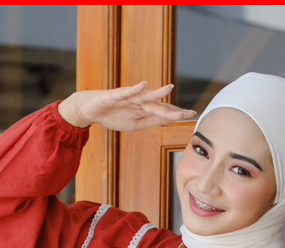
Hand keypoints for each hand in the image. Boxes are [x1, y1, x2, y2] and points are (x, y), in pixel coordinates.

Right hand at [58, 82, 195, 130]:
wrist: (91, 110)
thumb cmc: (113, 116)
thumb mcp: (135, 124)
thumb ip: (151, 121)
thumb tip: (168, 120)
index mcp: (144, 109)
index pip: (163, 112)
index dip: (177, 114)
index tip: (193, 115)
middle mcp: (138, 101)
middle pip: (158, 105)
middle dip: (172, 109)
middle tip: (188, 112)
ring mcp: (127, 97)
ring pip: (145, 97)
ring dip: (157, 93)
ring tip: (169, 88)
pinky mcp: (114, 95)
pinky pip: (125, 92)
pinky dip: (134, 88)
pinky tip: (143, 85)